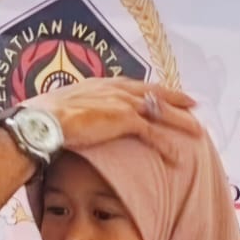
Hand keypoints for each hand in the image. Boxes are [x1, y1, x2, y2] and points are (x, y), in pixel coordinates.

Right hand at [26, 78, 200, 161]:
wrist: (42, 121)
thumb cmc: (42, 117)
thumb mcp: (62, 108)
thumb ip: (75, 110)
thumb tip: (71, 120)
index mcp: (100, 84)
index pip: (133, 85)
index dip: (151, 90)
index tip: (164, 93)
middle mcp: (115, 88)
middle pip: (153, 93)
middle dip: (175, 99)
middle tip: (194, 105)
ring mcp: (121, 102)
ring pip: (160, 111)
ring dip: (180, 121)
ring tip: (197, 131)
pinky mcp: (124, 118)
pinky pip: (153, 132)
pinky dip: (167, 144)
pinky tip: (177, 155)